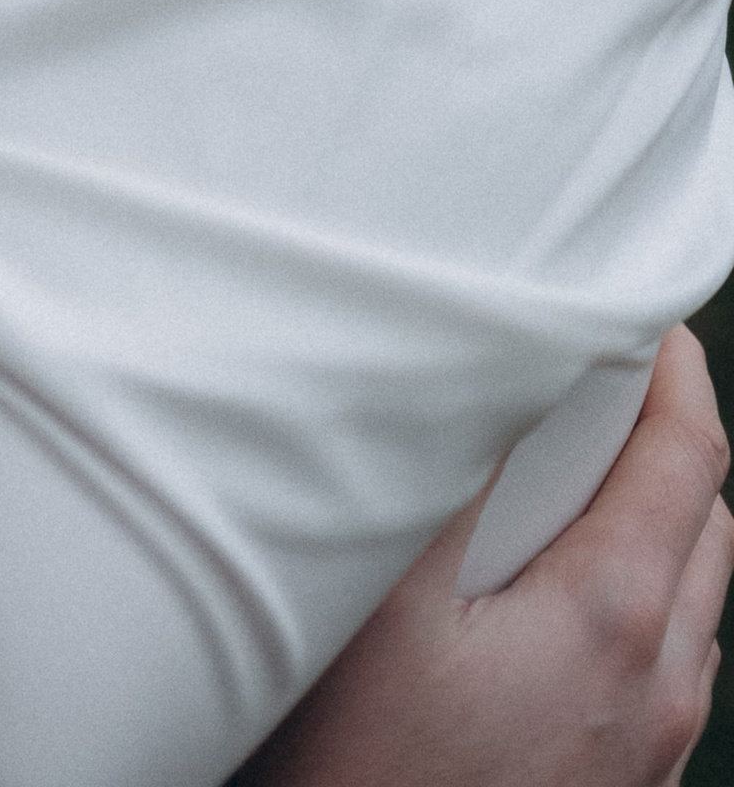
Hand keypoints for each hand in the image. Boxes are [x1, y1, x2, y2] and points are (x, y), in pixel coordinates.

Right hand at [244, 327, 730, 786]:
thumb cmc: (360, 760)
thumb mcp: (388, 596)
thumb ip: (455, 482)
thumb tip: (490, 384)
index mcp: (617, 619)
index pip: (691, 455)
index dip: (673, 367)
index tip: (641, 317)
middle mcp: (662, 689)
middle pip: (707, 525)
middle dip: (662, 442)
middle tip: (586, 389)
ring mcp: (650, 754)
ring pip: (693, 604)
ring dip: (651, 529)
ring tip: (563, 491)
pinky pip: (666, 675)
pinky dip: (635, 608)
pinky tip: (548, 606)